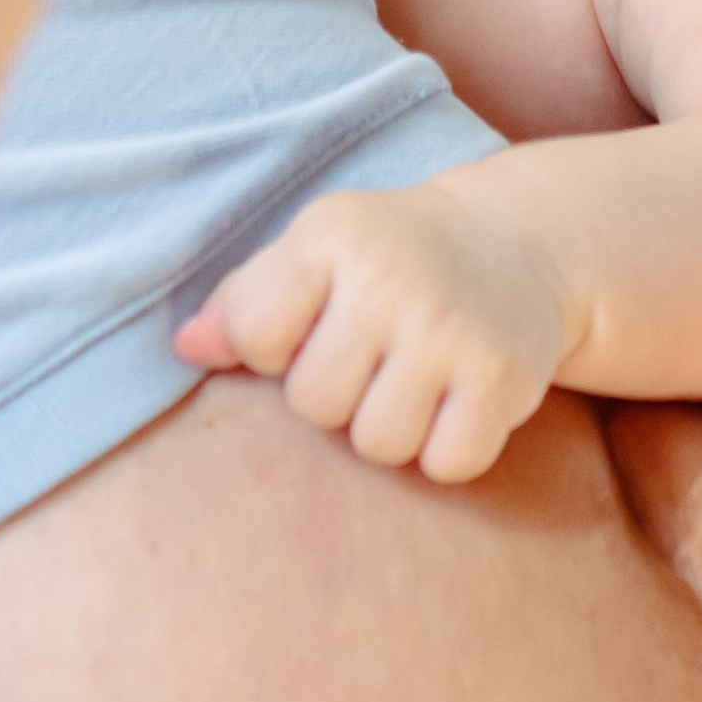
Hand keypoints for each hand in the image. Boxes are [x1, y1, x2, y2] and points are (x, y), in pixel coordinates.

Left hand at [174, 185, 570, 480]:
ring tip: (411, 381)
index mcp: (332, 237)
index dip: (272, 350)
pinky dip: (446, 449)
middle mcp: (393, 278)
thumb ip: (244, 301)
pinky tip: (454, 402)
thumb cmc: (387, 258)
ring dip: (388, 427)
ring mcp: (452, 331)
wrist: (516, 243)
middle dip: (336, 395)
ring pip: (377, 444)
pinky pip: (444, 464)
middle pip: (314, 403)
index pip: (253, 334)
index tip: (310, 328)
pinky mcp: (503, 380)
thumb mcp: (314, 253)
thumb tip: (185, 349)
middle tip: (372, 357)